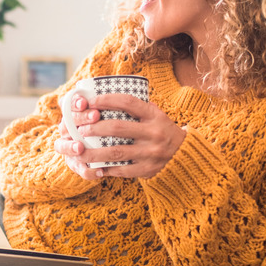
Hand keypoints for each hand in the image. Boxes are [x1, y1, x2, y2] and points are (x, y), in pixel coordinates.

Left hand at [55, 93, 185, 178]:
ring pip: (116, 152)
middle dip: (95, 128)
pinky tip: (95, 167)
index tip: (91, 102)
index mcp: (154, 115)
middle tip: (81, 129)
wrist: (185, 154)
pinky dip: (107, 168)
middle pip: (117, 128)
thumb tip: (105, 95)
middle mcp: (154, 133)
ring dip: (94, 152)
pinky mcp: (148, 169)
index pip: (128, 102)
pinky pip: (123, 170)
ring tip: (80, 151)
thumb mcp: (156, 114)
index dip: (107, 100)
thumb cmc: (162, 130)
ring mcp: (151, 153)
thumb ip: (137, 107)